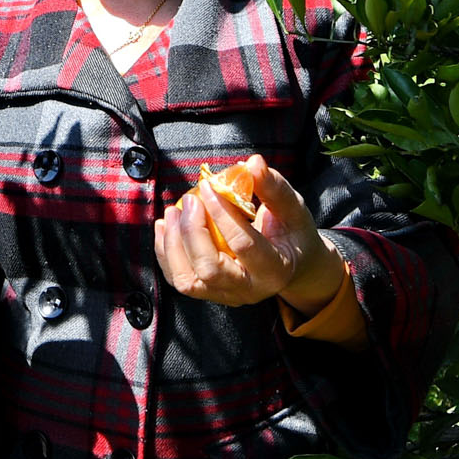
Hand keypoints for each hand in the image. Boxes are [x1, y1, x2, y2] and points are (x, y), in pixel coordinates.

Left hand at [156, 155, 344, 314]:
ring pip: (188, 280)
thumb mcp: (293, 209)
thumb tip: (252, 162)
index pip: (242, 244)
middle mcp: (248, 290)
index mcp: (274, 270)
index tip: (207, 186)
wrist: (292, 266)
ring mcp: (226, 295)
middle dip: (192, 232)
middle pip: (209, 269)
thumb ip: (274, 187)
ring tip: (172, 212)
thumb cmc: (292, 233)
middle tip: (189, 200)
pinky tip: (166, 226)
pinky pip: (179, 279)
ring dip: (173, 244)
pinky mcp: (208, 293)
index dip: (221, 214)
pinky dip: (165, 252)